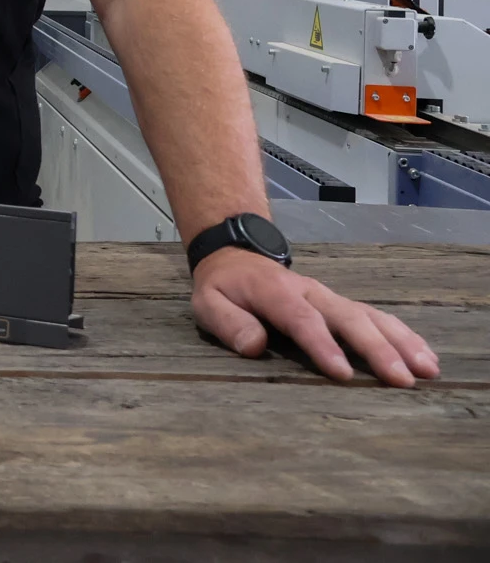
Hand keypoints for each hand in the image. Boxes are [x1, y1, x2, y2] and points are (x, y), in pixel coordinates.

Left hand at [192, 247, 439, 387]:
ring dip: (401, 342)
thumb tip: (253, 346)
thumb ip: (229, 323)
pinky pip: (378, 317)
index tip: (343, 373)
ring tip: (427, 370)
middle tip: (402, 380)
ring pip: (372, 316)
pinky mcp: (343, 304)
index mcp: (276, 293)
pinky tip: (426, 356)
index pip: (303, 320)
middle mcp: (312, 293)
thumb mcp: (208, 302)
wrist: (236, 257)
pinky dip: (403, 335)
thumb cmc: (224, 288)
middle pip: (349, 318)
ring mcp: (331, 297)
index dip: (323, 345)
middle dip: (377, 349)